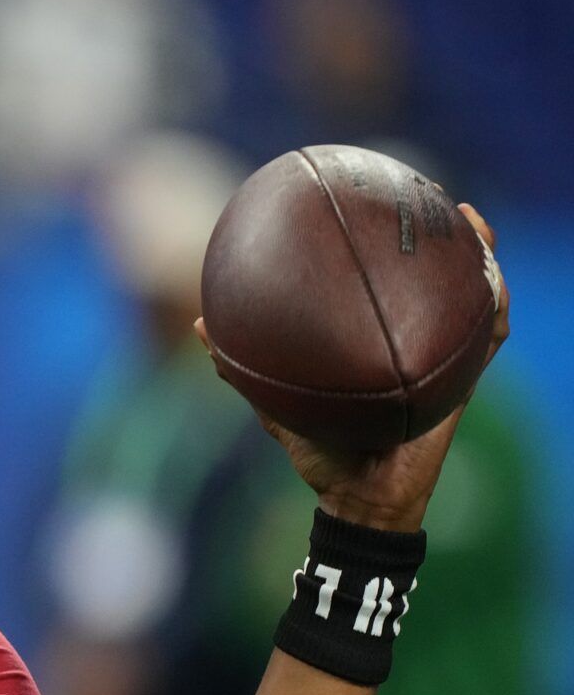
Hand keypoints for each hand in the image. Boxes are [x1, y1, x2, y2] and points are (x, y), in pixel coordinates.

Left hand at [195, 203, 509, 532]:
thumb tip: (200, 323)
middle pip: (434, 282)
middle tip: (435, 200)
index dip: (387, 248)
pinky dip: (494, 311)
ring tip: (474, 227)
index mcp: (370, 343)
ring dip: (479, 261)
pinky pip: (488, 340)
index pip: (383, 287)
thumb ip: (241, 365)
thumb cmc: (319, 450)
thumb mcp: (275, 402)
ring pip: (472, 299)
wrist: (355, 495)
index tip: (376, 202)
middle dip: (442, 240)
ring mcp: (440, 360)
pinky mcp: (462, 383)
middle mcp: (409, 343)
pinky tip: (492, 288)